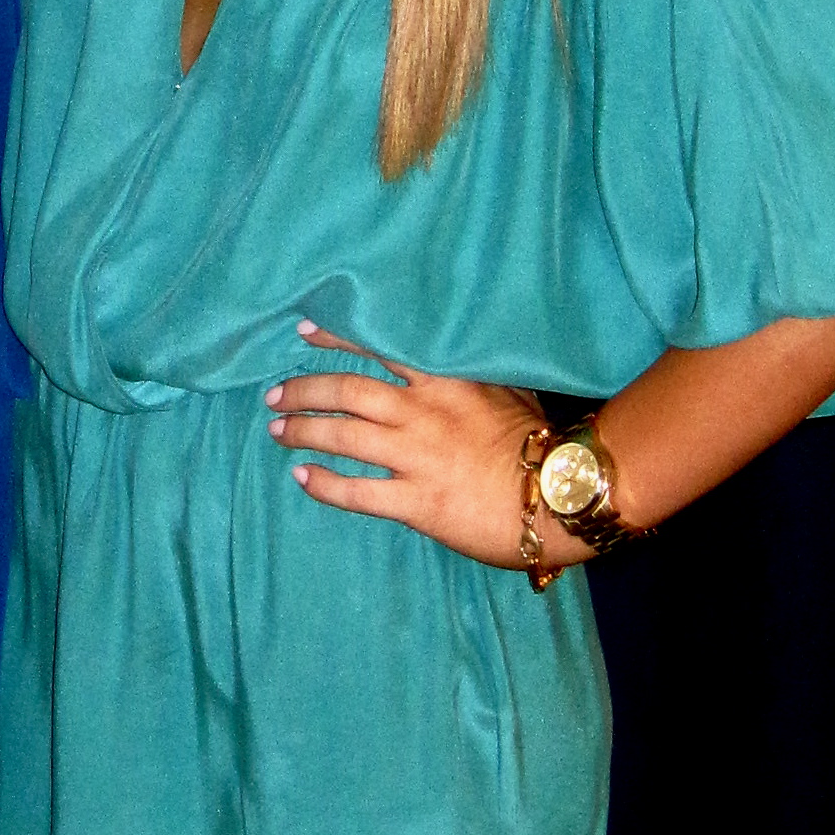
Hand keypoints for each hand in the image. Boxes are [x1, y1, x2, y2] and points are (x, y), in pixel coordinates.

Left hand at [265, 322, 549, 566]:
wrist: (559, 497)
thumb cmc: (540, 446)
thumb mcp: (510, 392)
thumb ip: (472, 378)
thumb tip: (450, 365)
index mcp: (445, 382)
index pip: (379, 349)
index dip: (337, 339)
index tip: (304, 332)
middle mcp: (423, 413)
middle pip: (347, 391)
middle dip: (305, 390)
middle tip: (276, 395)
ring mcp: (416, 457)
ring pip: (343, 436)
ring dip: (304, 431)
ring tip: (277, 431)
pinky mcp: (417, 501)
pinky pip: (356, 491)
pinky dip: (324, 483)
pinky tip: (303, 477)